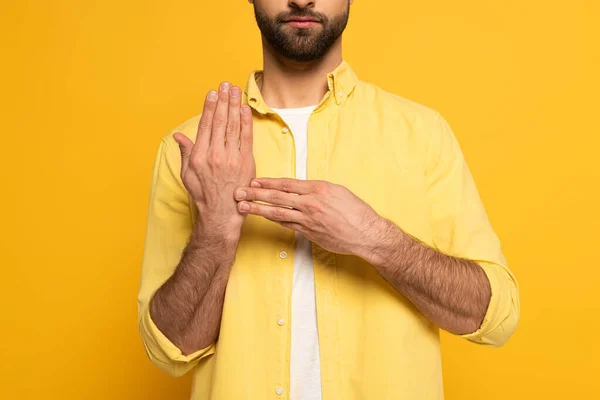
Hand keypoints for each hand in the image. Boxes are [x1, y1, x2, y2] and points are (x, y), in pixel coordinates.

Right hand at [173, 82, 255, 237]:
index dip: (210, 107)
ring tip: (234, 91)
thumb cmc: (203, 194)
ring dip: (234, 106)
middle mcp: (215, 154)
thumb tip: (179, 137)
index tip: (212, 93)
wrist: (221, 213)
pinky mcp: (246, 162)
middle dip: (223, 100)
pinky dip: (246, 122)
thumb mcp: (187, 175)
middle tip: (225, 85)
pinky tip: (244, 109)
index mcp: (199, 156)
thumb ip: (185, 153)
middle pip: (220, 121)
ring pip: (233, 126)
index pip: (206, 125)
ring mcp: (232, 158)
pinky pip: (246, 138)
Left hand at [233, 178, 387, 256]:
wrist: (366, 233)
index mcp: (318, 188)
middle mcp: (311, 203)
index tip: (254, 182)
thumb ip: (317, 190)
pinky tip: (264, 219)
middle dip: (256, 194)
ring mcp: (309, 219)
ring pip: (278, 213)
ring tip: (244, 207)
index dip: (268, 183)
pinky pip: (288, 225)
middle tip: (239, 192)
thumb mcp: (338, 191)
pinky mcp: (309, 233)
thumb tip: (301, 190)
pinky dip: (275, 221)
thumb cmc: (356, 211)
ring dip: (259, 210)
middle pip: (277, 197)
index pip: (286, 184)